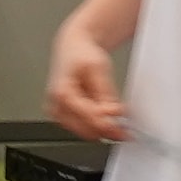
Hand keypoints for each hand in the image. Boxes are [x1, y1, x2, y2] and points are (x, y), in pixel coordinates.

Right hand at [47, 14, 126, 142]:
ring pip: (85, 132)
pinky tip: (103, 114)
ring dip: (101, 128)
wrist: (72, 48)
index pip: (89, 118)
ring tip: (114, 116)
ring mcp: (58, 113)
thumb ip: (106, 93)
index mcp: (63, 93)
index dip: (109, 123)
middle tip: (124, 125)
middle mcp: (56, 106)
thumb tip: (114, 113)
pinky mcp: (63, 116)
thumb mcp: (99, 68)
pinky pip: (82, 128)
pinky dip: (95, 124)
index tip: (124, 125)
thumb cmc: (81, 54)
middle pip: (86, 130)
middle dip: (107, 128)